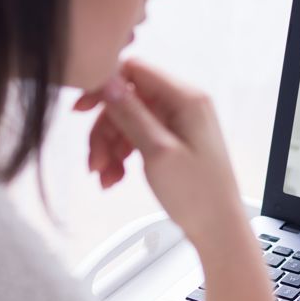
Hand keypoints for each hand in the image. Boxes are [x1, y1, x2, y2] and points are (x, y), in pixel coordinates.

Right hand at [73, 59, 247, 248]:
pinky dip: (122, 156)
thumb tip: (108, 80)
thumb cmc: (197, 194)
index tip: (81, 111)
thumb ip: (130, 113)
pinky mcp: (173, 141)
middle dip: (105, 131)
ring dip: (110, 148)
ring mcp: (179, 123)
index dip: (104, 87)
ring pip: (128, 122)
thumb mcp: (157, 151)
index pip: (135, 71)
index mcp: (186, 98)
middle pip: (128, 100)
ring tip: (105, 178)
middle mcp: (184, 104)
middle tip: (95, 163)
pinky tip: (114, 179)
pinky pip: (138, 138)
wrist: (218, 229)